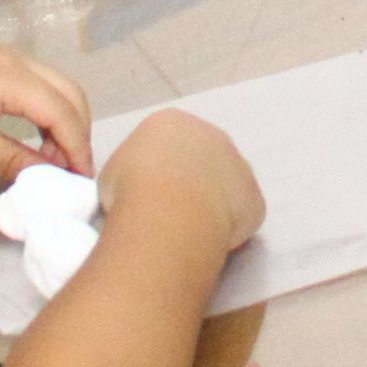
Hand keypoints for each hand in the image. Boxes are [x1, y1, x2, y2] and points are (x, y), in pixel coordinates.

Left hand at [0, 45, 93, 180]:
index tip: (81, 183)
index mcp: (11, 76)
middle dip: (77, 133)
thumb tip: (50, 178)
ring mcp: (2, 58)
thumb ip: (9, 159)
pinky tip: (30, 138)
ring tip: (51, 161)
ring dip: (62, 122)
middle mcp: (15, 60)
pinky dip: (44, 112)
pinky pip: (34, 85)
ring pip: (54, 87)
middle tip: (70, 173)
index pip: (63, 112)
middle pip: (68, 93)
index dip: (78, 149)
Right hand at [95, 109, 264, 250]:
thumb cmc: (130, 189)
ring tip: (189, 231)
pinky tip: (207, 242)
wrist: (168, 211)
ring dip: (213, 205)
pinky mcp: (255, 198)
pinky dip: (227, 230)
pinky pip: (241, 216)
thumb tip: (132, 190)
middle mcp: (212, 135)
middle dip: (191, 184)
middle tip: (171, 214)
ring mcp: (239, 165)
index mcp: (171, 123)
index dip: (158, 172)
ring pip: (226, 187)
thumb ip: (128, 174)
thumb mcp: (111, 174)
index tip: (148, 195)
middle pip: (203, 160)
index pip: (168, 145)